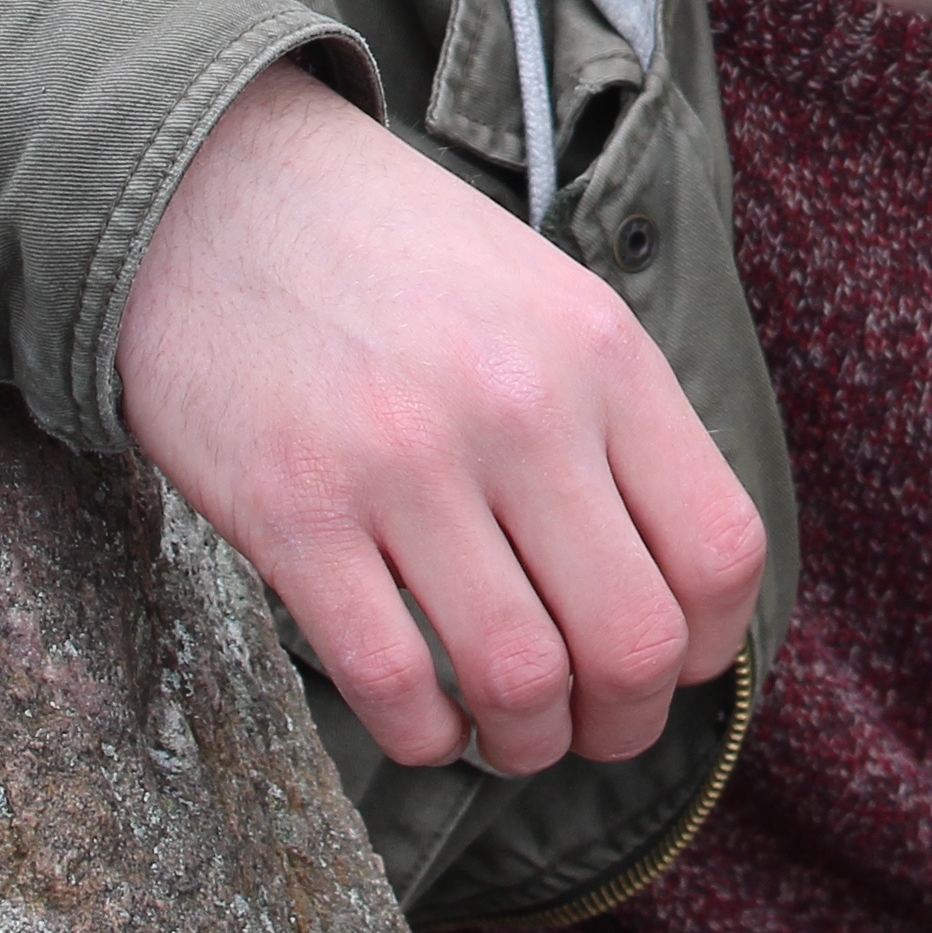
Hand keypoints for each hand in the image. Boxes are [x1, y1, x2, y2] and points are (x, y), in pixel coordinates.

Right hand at [115, 61, 768, 775]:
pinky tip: (422, 721)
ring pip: (519, 680)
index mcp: (602, 353)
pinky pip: (392, 682)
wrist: (211, 189)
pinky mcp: (294, 512)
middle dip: (625, 722)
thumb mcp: (546, 300)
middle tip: (590, 728)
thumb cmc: (393, 261)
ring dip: (525, 743)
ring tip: (507, 733)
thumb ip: (615, 425)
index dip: (712, 648)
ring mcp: (406, 463)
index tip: (673, 667)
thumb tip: (676, 590)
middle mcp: (520, 408)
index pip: (720, 550)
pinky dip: (422, 735)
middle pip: (633, 641)